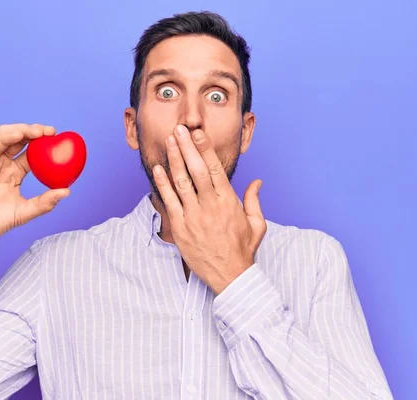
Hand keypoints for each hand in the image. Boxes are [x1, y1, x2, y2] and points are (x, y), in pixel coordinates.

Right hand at [0, 123, 69, 253]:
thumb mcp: (24, 212)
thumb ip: (44, 202)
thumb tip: (67, 192)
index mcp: (16, 173)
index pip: (32, 153)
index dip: (45, 145)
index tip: (60, 140)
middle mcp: (3, 164)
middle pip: (20, 141)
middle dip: (35, 132)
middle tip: (51, 132)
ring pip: (5, 137)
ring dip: (22, 130)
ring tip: (37, 131)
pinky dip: (5, 137)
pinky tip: (18, 134)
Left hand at [153, 125, 266, 294]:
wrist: (230, 277)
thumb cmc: (242, 250)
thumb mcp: (257, 225)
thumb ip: (254, 201)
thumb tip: (257, 181)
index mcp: (229, 202)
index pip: (215, 169)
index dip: (205, 149)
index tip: (197, 133)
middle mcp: (211, 206)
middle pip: (196, 170)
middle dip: (187, 147)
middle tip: (179, 129)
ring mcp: (194, 216)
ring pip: (182, 182)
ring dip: (174, 159)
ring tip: (169, 141)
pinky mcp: (180, 228)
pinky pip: (169, 201)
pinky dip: (163, 184)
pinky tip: (159, 168)